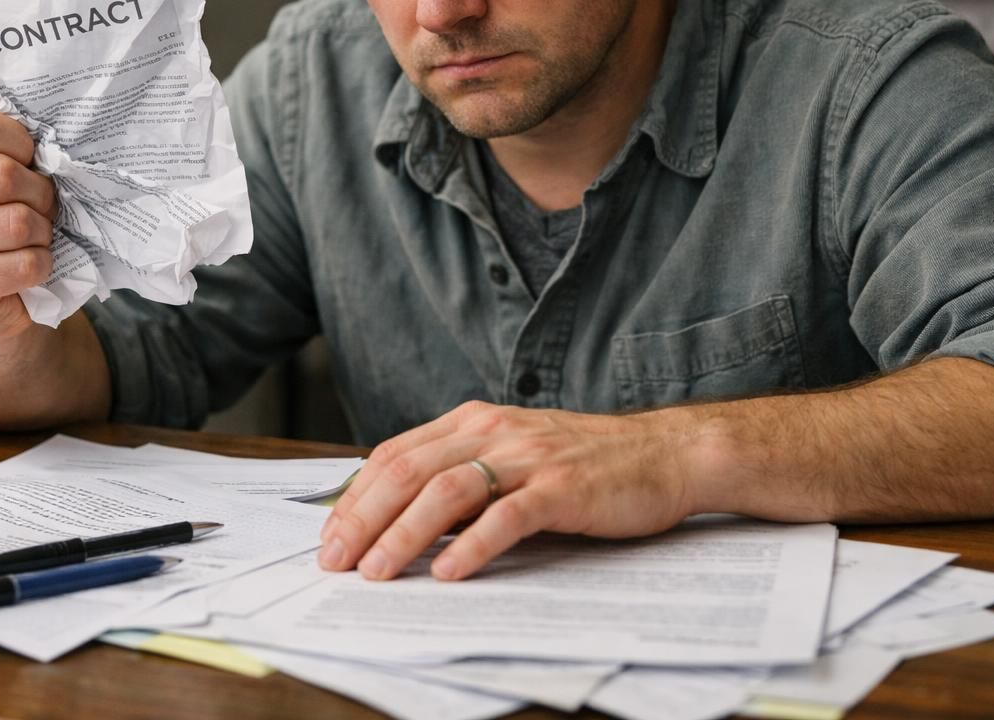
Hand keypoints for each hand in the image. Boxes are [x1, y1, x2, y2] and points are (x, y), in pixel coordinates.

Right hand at [0, 105, 56, 339]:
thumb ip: (8, 145)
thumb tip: (52, 143)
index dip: (20, 144)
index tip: (27, 161)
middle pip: (3, 176)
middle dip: (40, 194)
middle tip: (40, 206)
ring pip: (17, 223)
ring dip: (42, 232)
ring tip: (33, 236)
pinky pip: (22, 264)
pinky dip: (40, 264)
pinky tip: (26, 264)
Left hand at [318, 400, 701, 580]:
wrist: (664, 453)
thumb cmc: (585, 463)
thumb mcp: (512, 455)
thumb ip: (462, 475)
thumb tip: (399, 519)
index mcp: (475, 420)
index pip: (396, 454)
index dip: (355, 497)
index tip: (329, 537)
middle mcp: (494, 430)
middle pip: (409, 471)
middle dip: (363, 518)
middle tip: (335, 561)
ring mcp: (528, 457)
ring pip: (447, 490)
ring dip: (404, 534)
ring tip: (377, 571)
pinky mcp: (562, 488)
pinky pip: (507, 516)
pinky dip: (472, 546)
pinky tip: (448, 573)